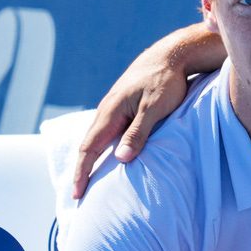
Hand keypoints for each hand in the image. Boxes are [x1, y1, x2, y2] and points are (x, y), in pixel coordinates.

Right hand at [71, 45, 192, 198]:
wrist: (172, 55)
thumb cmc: (166, 81)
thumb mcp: (155, 108)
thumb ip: (138, 132)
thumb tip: (120, 158)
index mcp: (110, 112)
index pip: (89, 149)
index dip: (82, 172)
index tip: (78, 193)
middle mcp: (107, 110)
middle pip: (89, 145)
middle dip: (82, 170)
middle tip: (79, 195)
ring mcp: (115, 108)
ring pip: (98, 138)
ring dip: (92, 159)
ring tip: (89, 180)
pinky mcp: (124, 106)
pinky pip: (109, 132)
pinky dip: (103, 148)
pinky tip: (108, 156)